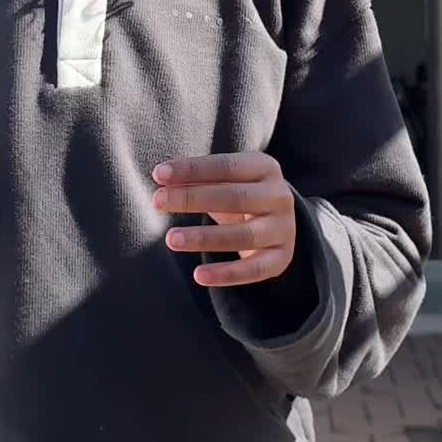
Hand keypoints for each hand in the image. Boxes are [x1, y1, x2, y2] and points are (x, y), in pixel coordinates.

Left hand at [152, 152, 295, 286]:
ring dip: (204, 238)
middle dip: (192, 199)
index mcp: (265, 168)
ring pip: (243, 235)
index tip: (159, 174)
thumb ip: (197, 179)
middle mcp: (279, 197)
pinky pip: (254, 270)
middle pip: (234, 197)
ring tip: (171, 239)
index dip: (192, 169)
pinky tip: (199, 275)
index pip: (226, 166)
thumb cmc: (239, 195)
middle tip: (157, 201)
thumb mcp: (224, 181)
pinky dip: (226, 274)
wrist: (277, 221)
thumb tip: (162, 181)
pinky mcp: (281, 258)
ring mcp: (283, 229)